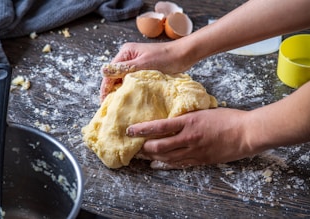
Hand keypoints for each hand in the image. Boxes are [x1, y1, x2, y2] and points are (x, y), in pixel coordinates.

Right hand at [100, 41, 193, 100]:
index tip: (104, 102)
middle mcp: (128, 57)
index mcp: (126, 52)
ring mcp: (136, 63)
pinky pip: (132, 80)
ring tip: (119, 105)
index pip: (110, 72)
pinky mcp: (143, 69)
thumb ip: (124, 68)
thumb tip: (103, 71)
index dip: (105, 87)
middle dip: (112, 90)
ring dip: (121, 90)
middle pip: (115, 76)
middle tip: (110, 106)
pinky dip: (130, 89)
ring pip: (123, 79)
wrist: (184, 55)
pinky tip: (130, 98)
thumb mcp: (144, 63)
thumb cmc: (166, 57)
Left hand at [126, 108, 251, 169]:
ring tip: (143, 155)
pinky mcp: (200, 160)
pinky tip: (157, 164)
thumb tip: (172, 119)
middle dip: (144, 147)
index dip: (142, 129)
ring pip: (166, 158)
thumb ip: (186, 117)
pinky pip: (179, 164)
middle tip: (135, 146)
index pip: (159, 126)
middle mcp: (188, 138)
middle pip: (159, 146)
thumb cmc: (227, 118)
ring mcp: (194, 151)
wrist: (245, 133)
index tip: (130, 130)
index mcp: (188, 122)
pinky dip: (166, 164)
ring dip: (152, 157)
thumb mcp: (203, 111)